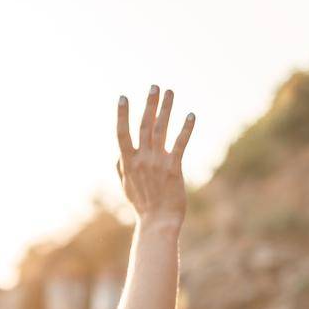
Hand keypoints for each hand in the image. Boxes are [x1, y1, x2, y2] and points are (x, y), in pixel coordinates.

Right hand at [116, 87, 194, 227]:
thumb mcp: (126, 186)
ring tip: (170, 92)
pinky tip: (190, 115)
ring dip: (166, 109)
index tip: (123, 97)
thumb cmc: (142, 205)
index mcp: (128, 162)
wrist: (158, 222)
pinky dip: (185, 129)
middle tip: (154, 86)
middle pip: (144, 125)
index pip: (122, 133)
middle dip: (149, 104)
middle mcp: (142, 159)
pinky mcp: (174, 168)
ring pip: (161, 130)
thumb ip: (121, 168)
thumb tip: (118, 154)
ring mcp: (157, 163)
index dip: (122, 115)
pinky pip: (180, 144)